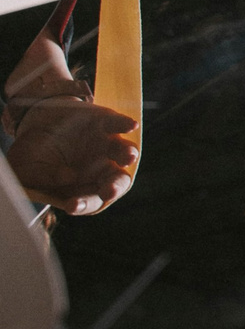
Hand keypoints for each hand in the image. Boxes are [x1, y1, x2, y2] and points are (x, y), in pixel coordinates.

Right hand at [6, 35, 136, 213]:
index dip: (82, 204)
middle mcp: (102, 169)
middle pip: (116, 182)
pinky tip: (130, 126)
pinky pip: (119, 125)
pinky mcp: (106, 123)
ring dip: (127, 155)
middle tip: (107, 192)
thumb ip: (47, 176)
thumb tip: (67, 177)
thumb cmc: (33, 154)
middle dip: (113, 188)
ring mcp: (107, 145)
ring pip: (123, 153)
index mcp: (85, 187)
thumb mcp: (30, 169)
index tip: (70, 205)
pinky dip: (125, 125)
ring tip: (128, 156)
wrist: (37, 123)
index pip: (91, 201)